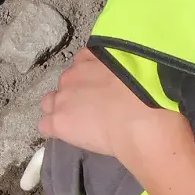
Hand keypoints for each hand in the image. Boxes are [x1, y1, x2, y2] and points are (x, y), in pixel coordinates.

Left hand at [39, 49, 194, 187]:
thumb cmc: (149, 93)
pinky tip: (69, 137)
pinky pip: (45, 126)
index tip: (102, 88)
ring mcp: (62, 97)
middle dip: (76, 93)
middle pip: (65, 83)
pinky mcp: (57, 122)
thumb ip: (123, 66)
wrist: (142, 119)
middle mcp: (72, 73)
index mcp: (91, 57)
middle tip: (94, 108)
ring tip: (78, 123)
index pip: (80, 63)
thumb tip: (124, 75)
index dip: (90, 78)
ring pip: (49, 102)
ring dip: (60, 110)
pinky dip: (54, 131)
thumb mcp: (135, 68)